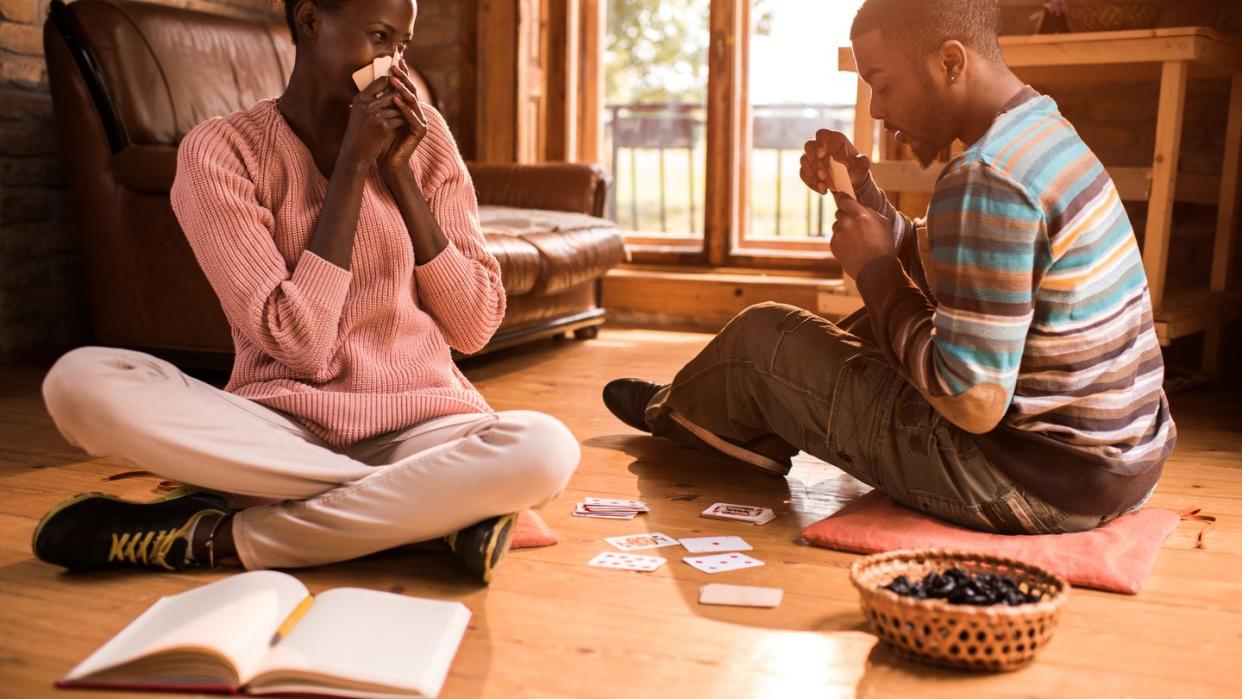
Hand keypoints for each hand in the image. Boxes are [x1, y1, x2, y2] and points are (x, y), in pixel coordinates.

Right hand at [338, 78, 403, 167]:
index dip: (393, 82)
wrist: (355, 153)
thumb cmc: (358, 132)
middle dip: (401, 99)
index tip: (400, 86)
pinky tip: (403, 125)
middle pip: (393, 93)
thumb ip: (370, 99)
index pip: (382, 81)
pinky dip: (402, 122)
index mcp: (360, 98)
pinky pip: (400, 119)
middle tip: (407, 102)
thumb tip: (386, 85)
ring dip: (403, 112)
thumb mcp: (359, 112)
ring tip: (403, 115)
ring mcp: (375, 116)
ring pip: (398, 107)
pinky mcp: (384, 127)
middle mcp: (367, 105)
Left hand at [381, 56, 429, 177]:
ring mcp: (421, 122)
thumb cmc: (382, 139)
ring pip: (412, 101)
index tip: (393, 59)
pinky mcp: (420, 131)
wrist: (389, 161)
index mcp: (409, 108)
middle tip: (393, 65)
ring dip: (402, 89)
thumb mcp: (380, 116)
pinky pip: (412, 117)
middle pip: (411, 90)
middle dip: (402, 77)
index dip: (401, 73)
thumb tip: (369, 83)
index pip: (406, 86)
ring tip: (393, 79)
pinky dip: (404, 108)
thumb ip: (380, 102)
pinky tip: (395, 100)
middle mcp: (417, 112)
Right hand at [800, 129, 871, 195]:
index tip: (821, 154)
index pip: (821, 134)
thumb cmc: (857, 169)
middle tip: (823, 175)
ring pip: (804, 161)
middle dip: (814, 161)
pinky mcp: (808, 169)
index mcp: (833, 140)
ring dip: (812, 174)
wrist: (851, 181)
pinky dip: (811, 183)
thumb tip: (847, 164)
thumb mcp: (863, 165)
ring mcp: (812, 157)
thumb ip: (860, 162)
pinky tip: (823, 190)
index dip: (819, 143)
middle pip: (808, 146)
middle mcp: (820, 146)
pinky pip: (803, 174)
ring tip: (824, 186)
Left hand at [830, 192, 894, 278]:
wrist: (875, 270)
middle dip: (846, 217)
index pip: (844, 200)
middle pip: (839, 213)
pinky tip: (852, 249)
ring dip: (843, 229)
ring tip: (856, 241)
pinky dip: (841, 241)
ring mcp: (839, 234)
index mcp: (860, 215)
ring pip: (837, 226)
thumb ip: (870, 212)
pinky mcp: (834, 245)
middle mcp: (847, 222)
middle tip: (856, 227)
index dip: (842, 198)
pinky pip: (836, 238)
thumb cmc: (883, 246)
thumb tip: (860, 207)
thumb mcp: (884, 224)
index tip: (840, 198)